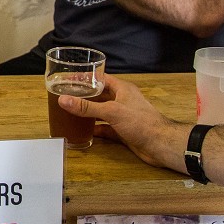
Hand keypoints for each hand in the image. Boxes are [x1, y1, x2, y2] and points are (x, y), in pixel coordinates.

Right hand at [67, 76, 186, 172]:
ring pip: (101, 112)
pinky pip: (104, 128)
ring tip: (70, 112)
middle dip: (84, 96)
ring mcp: (122, 117)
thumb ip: (87, 106)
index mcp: (122, 89)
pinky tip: (83, 130)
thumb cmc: (141, 122)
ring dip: (88, 113)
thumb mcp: (111, 111)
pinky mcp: (122, 131)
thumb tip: (64, 100)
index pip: (101, 79)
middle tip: (66, 97)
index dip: (86, 78)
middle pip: (99, 95)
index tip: (69, 79)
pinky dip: (94, 129)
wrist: (160, 144)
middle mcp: (122, 101)